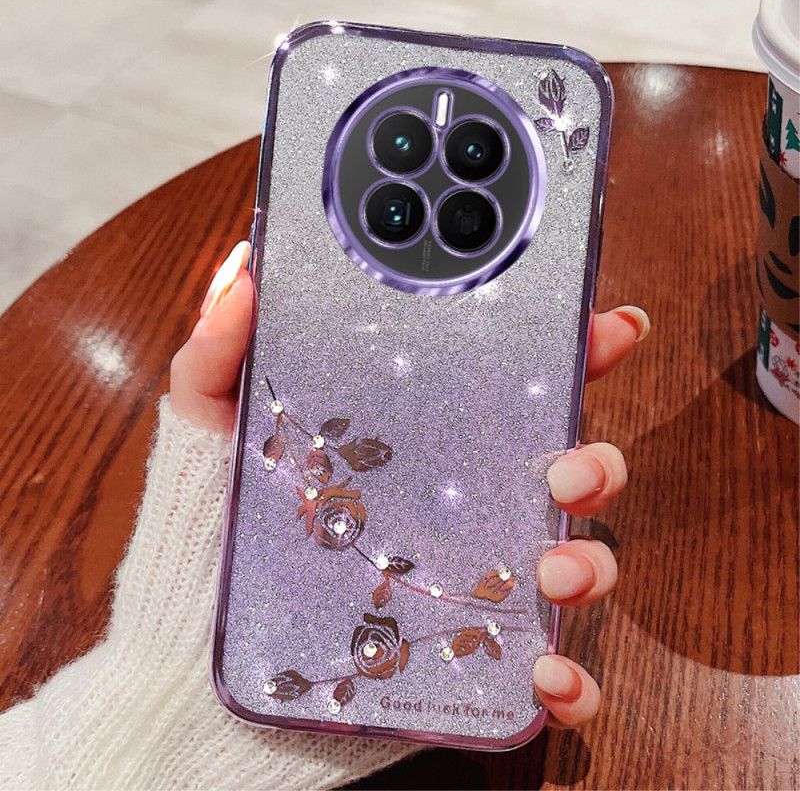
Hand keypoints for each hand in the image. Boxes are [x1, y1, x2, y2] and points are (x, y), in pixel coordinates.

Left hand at [171, 242, 649, 728]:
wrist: (195, 650)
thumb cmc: (212, 527)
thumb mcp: (208, 425)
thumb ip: (219, 350)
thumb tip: (246, 273)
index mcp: (420, 437)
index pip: (514, 384)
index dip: (573, 349)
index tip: (609, 325)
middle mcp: (460, 502)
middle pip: (566, 468)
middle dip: (597, 460)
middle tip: (569, 467)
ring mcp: (469, 579)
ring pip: (573, 562)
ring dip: (590, 564)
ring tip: (552, 568)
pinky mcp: (464, 657)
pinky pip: (543, 672)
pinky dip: (567, 681)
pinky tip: (544, 676)